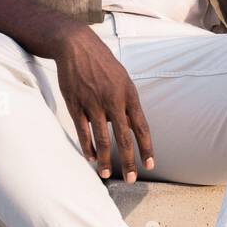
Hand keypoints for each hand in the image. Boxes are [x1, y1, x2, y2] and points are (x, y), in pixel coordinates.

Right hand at [46, 22, 153, 183]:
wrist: (77, 46)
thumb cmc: (103, 64)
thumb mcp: (123, 79)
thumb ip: (128, 103)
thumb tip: (131, 126)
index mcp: (129, 94)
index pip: (141, 127)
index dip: (146, 147)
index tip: (150, 165)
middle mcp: (113, 100)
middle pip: (123, 137)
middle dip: (129, 161)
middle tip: (132, 179)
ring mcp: (93, 103)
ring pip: (102, 138)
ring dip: (105, 159)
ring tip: (107, 174)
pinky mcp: (76, 104)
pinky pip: (83, 131)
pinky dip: (87, 146)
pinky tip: (91, 158)